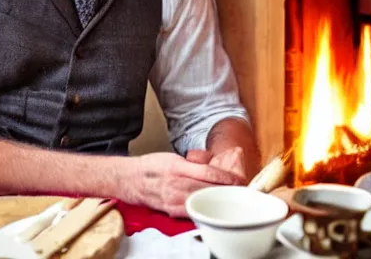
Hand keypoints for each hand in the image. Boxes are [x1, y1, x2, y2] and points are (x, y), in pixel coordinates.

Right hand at [129, 152, 244, 216]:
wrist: (130, 179)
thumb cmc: (151, 166)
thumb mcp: (172, 158)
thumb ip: (191, 165)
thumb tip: (212, 170)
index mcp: (177, 167)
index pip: (208, 173)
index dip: (225, 178)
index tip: (237, 180)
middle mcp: (176, 184)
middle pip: (208, 189)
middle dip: (226, 190)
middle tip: (240, 190)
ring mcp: (173, 199)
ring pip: (202, 202)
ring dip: (217, 201)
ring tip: (229, 199)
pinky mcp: (171, 210)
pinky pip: (192, 212)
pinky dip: (204, 210)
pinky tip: (212, 208)